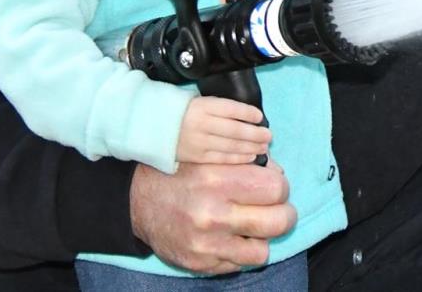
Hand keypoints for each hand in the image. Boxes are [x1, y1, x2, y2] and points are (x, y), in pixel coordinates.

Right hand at [130, 160, 295, 274]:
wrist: (138, 202)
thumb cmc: (180, 174)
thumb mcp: (210, 156)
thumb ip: (245, 161)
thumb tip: (278, 172)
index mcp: (217, 180)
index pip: (276, 187)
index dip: (280, 185)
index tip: (272, 185)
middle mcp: (212, 215)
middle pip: (279, 221)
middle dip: (283, 213)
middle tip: (275, 208)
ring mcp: (206, 245)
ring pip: (263, 250)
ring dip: (262, 237)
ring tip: (251, 225)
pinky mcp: (201, 264)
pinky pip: (239, 265)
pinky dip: (241, 251)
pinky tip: (231, 236)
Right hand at [177, 96, 270, 164]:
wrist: (152, 125)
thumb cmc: (180, 111)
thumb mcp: (198, 100)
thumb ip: (219, 108)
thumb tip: (247, 117)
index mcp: (202, 106)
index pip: (231, 109)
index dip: (248, 113)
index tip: (260, 117)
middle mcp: (201, 123)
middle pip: (234, 130)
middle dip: (255, 134)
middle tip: (268, 135)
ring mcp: (198, 142)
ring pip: (230, 146)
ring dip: (251, 147)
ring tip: (263, 147)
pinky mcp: (196, 157)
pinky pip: (221, 158)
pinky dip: (238, 158)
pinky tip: (250, 156)